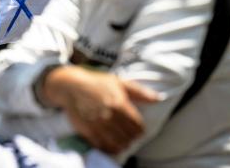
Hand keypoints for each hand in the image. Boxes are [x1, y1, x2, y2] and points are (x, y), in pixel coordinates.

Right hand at [44, 66, 158, 154]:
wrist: (70, 86)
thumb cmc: (96, 83)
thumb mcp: (118, 82)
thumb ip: (139, 92)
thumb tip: (158, 98)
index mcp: (119, 104)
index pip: (137, 127)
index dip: (139, 130)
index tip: (136, 129)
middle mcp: (109, 115)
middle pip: (128, 137)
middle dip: (131, 138)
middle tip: (128, 135)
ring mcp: (97, 124)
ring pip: (117, 145)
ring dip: (121, 145)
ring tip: (121, 141)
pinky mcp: (87, 130)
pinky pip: (103, 146)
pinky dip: (109, 148)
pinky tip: (110, 144)